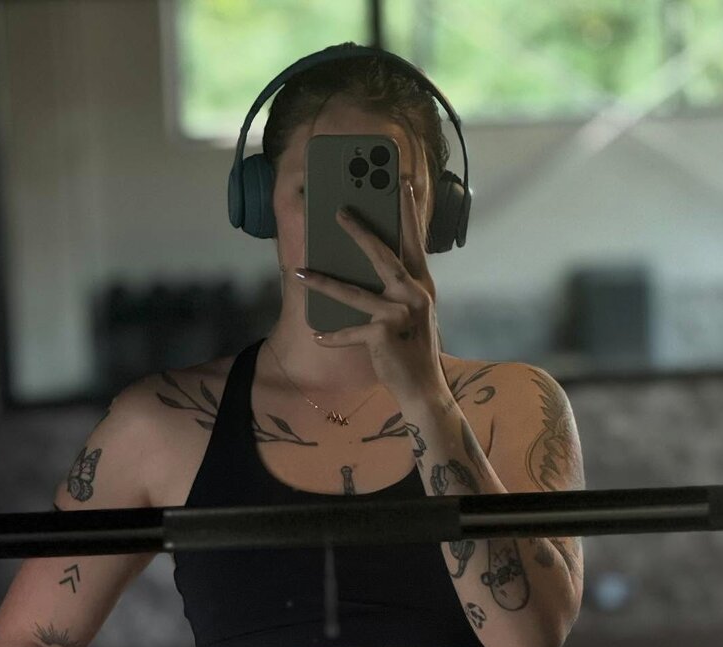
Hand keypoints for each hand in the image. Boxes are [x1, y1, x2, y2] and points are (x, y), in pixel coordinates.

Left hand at [295, 179, 445, 399]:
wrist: (423, 388)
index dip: (408, 212)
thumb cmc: (412, 348)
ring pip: (353, 293)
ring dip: (323, 283)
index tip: (403, 183)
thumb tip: (371, 267)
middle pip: (382, 255)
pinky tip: (317, 337)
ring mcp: (399, 313)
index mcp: (421, 285)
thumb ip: (397, 289)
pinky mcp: (382, 334)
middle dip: (359, 231)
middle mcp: (413, 294)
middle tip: (339, 211)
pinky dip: (332, 336)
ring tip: (299, 273)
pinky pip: (349, 332)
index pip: (413, 241)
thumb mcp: (410, 313)